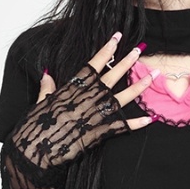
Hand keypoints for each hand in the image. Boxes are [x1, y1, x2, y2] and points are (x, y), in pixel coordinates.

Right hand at [38, 33, 158, 131]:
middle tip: (139, 49)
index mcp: (72, 88)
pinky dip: (136, 123)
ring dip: (139, 87)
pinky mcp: (99, 133)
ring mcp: (95, 115)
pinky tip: (150, 118)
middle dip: (126, 62)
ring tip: (153, 76)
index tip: (117, 37)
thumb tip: (48, 74)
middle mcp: (87, 98)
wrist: (36, 150)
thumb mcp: (40, 102)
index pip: (93, 65)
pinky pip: (122, 127)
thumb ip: (47, 88)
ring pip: (122, 98)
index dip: (106, 51)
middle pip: (111, 77)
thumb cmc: (36, 127)